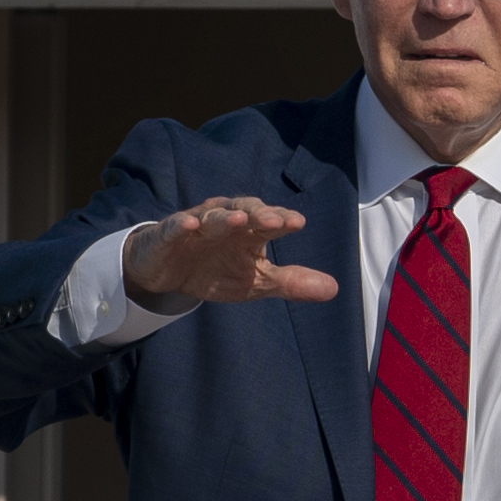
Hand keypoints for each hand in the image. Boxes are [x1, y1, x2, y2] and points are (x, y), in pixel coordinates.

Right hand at [123, 197, 339, 305]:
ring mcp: (195, 225)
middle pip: (244, 211)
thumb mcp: (255, 281)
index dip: (281, 220)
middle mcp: (225, 220)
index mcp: (249, 231)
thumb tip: (334, 289)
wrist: (167, 274)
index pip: (268, 222)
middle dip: (259, 214)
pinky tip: (189, 225)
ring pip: (212, 217)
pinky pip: (174, 227)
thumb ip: (290, 282)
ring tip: (239, 220)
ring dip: (225, 217)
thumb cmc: (216, 270)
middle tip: (275, 221)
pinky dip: (181, 225)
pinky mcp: (167, 234)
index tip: (297, 223)